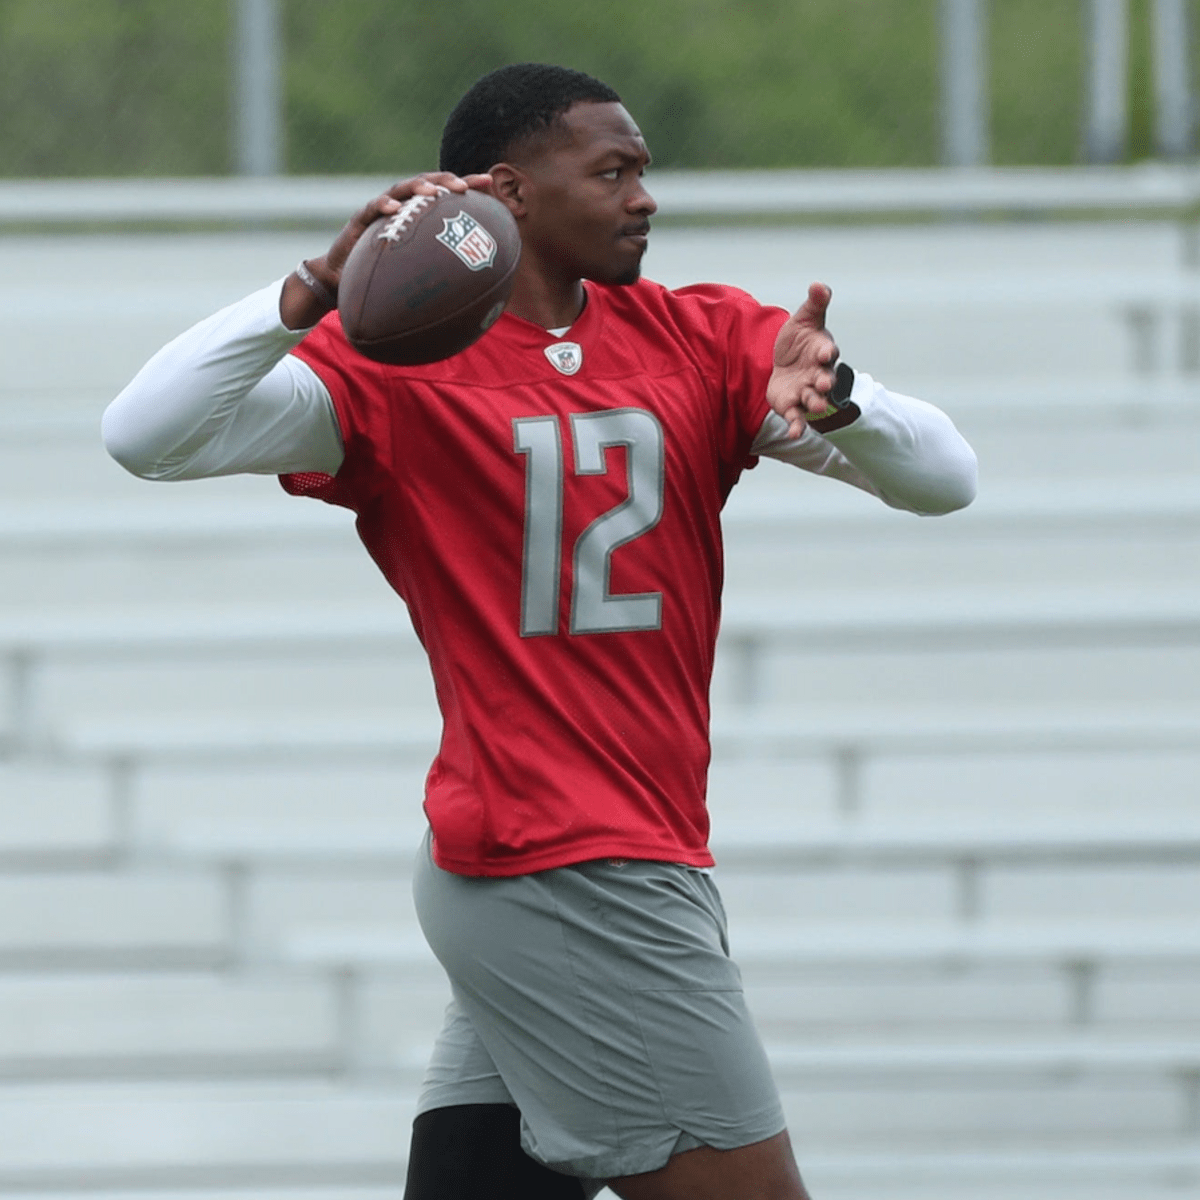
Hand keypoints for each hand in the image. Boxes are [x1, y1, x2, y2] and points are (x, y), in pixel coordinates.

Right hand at [280, 171, 493, 329]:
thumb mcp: (418, 276)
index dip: (466, 184)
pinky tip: (396, 209)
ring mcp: (382, 211)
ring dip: (419, 187)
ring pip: (402, 190)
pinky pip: (372, 209)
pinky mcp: (360, 221)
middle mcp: (403, 208)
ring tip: (434, 192)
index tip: (488, 182)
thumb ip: (441, 276)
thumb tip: (480, 299)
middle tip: (465, 187)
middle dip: (446, 180)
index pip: (446, 195)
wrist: (343, 281)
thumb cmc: (386, 278)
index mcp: (419, 216)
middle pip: (427, 184)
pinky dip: (384, 206)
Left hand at [765, 282, 839, 438]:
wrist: (785, 365)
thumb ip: (814, 305)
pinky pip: (796, 418)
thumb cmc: (799, 341)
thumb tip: (819, 284)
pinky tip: (793, 435)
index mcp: (821, 352)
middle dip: (825, 382)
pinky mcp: (792, 406)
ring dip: (815, 403)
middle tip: (824, 384)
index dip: (826, 351)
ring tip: (817, 407)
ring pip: (813, 400)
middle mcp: (817, 374)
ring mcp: (806, 392)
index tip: (825, 352)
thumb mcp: (804, 320)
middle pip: (824, 379)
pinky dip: (796, 427)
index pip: (827, 351)